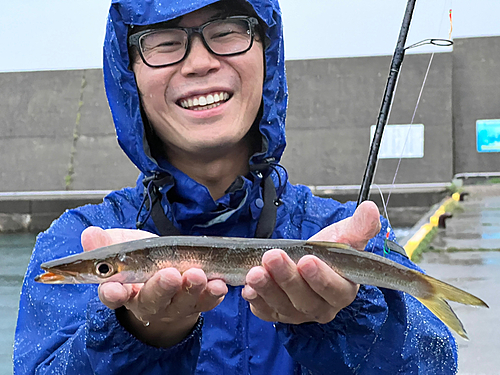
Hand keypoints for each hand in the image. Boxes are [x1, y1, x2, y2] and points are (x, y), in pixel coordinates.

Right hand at [81, 227, 227, 346]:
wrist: (163, 278)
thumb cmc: (140, 260)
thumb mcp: (120, 247)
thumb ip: (105, 243)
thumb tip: (90, 234)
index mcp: (123, 290)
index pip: (113, 295)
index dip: (113, 292)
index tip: (114, 288)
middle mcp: (147, 302)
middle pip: (152, 300)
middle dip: (161, 288)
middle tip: (170, 275)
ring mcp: (172, 306)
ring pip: (181, 302)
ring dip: (190, 289)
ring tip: (197, 275)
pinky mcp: (195, 305)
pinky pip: (205, 303)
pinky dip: (212, 294)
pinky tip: (218, 283)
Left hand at [241, 201, 380, 324]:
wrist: (306, 259)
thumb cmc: (327, 252)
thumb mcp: (344, 236)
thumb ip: (359, 227)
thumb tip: (370, 209)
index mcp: (343, 291)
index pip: (335, 289)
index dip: (321, 278)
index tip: (308, 260)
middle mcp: (320, 308)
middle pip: (305, 299)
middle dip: (287, 278)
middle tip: (273, 257)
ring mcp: (297, 313)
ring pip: (282, 305)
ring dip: (267, 289)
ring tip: (255, 271)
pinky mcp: (276, 313)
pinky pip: (265, 311)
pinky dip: (256, 300)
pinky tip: (248, 288)